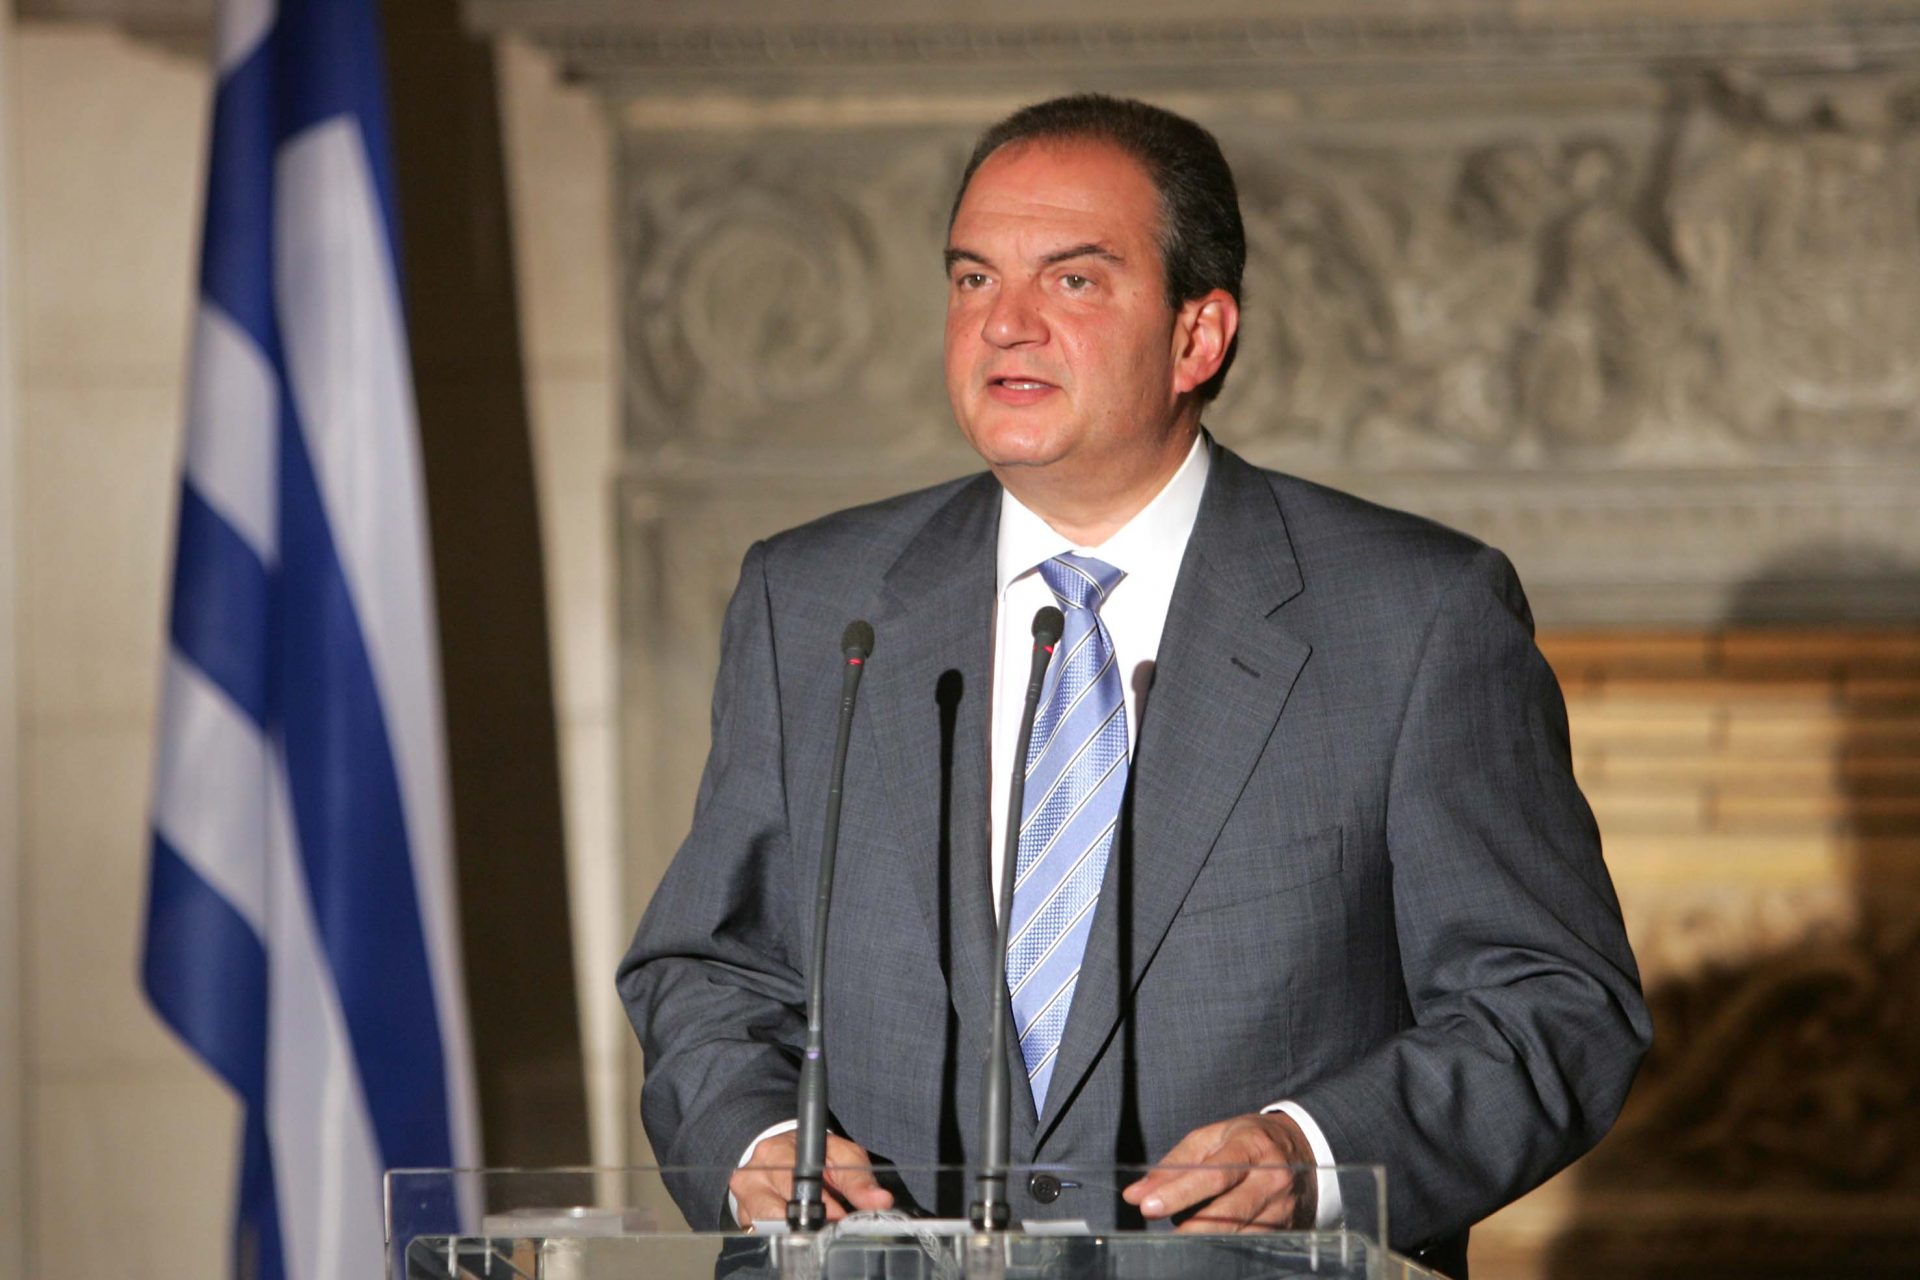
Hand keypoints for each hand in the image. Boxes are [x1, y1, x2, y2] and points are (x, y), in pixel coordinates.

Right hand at [728, 1132, 893, 1229]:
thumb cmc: (814, 1153)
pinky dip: (781, 1236)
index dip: (822, 1206)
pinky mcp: (741, 1216)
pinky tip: (794, 1228)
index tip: (839, 1215)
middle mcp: (754, 1173)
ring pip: (767, 1228)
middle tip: (829, 1223)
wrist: (783, 1152)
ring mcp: (744, 1197)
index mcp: (777, 1152)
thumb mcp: (841, 1155)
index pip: (797, 1185)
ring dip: (794, 1232)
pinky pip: (760, 1235)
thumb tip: (880, 1201)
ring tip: (814, 1225)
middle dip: (810, 1223)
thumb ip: (860, 1179)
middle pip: (778, 1212)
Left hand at [1121, 1112, 1316, 1232]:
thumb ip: (1173, 1165)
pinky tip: (1205, 1238)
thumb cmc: (1248, 1141)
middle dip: (1190, 1225)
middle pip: (1228, 1212)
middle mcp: (1273, 1178)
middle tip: (1161, 1228)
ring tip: (1184, 1226)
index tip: (1148, 1206)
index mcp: (1253, 1147)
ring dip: (1204, 1235)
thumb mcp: (1210, 1139)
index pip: (1215, 1174)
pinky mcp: (1287, 1230)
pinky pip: (1249, 1244)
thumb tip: (1135, 1194)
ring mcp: (1283, 1208)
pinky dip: (1223, 1243)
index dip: (1180, 1192)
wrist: (1304, 1150)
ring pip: (1237, 1234)